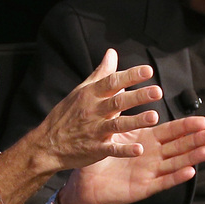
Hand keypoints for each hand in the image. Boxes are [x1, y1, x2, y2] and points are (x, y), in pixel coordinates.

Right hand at [19, 49, 164, 176]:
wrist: (46, 145)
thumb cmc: (66, 115)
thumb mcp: (81, 91)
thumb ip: (101, 73)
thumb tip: (112, 53)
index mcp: (90, 95)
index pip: (112, 82)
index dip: (130, 76)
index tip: (148, 71)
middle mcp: (93, 111)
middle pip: (118, 102)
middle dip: (138, 96)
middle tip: (157, 91)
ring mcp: (94, 131)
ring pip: (117, 125)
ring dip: (136, 121)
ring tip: (154, 117)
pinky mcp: (94, 149)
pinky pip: (111, 150)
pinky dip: (124, 150)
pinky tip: (139, 149)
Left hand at [58, 114, 204, 203]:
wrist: (85, 181)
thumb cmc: (99, 154)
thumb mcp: (111, 128)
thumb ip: (118, 103)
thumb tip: (120, 77)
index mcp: (147, 140)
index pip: (171, 131)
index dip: (187, 126)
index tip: (204, 119)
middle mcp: (153, 156)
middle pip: (179, 146)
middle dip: (197, 140)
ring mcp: (150, 172)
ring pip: (175, 163)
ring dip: (192, 157)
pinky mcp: (143, 187)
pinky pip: (162, 181)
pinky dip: (175, 177)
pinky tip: (189, 171)